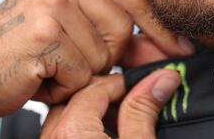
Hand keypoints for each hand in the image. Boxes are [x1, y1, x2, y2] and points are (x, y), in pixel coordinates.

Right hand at [0, 0, 193, 122]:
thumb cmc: (20, 54)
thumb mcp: (69, 32)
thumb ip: (115, 33)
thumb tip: (169, 48)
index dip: (159, 26)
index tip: (184, 48)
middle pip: (124, 26)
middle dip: (106, 57)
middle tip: (65, 62)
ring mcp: (51, 1)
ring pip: (105, 54)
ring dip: (81, 75)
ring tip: (47, 68)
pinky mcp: (44, 32)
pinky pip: (83, 73)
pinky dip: (63, 87)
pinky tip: (36, 77)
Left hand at [40, 70, 180, 138]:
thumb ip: (144, 114)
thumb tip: (160, 80)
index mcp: (73, 132)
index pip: (100, 85)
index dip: (129, 82)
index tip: (150, 84)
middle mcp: (53, 138)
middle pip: (83, 96)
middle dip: (113, 93)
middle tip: (142, 96)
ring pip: (72, 114)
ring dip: (100, 110)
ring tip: (128, 117)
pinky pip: (65, 133)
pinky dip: (87, 127)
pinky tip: (110, 134)